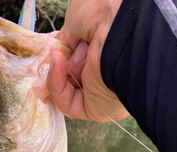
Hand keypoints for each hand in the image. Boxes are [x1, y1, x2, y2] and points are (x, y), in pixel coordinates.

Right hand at [47, 0, 128, 122]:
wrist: (124, 31)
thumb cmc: (107, 16)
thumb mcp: (79, 17)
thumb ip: (67, 35)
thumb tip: (61, 51)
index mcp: (110, 48)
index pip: (82, 55)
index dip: (64, 50)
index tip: (52, 42)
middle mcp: (108, 71)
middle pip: (73, 73)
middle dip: (60, 62)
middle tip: (51, 50)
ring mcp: (102, 92)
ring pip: (68, 89)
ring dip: (59, 70)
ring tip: (60, 53)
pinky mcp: (94, 110)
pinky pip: (67, 103)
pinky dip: (57, 84)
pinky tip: (58, 63)